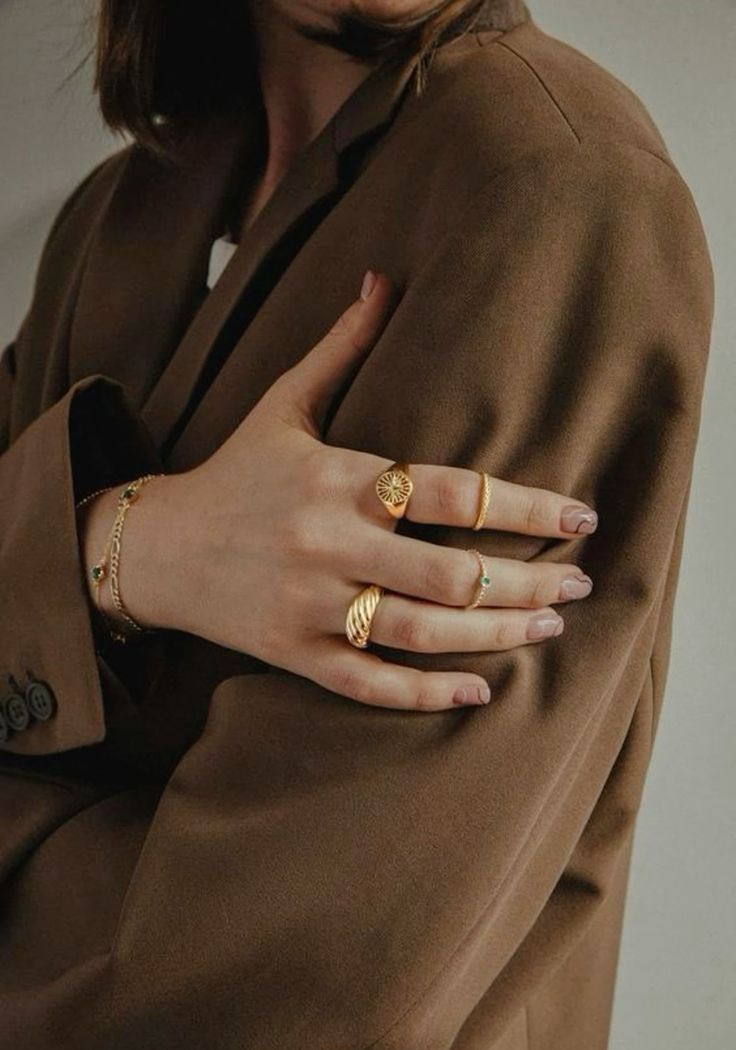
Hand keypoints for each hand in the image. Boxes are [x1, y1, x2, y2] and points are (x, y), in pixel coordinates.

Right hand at [109, 271, 597, 710]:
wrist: (157, 547)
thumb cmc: (235, 472)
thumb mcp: (283, 403)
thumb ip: (341, 346)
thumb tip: (383, 277)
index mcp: (338, 478)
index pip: (451, 492)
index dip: (526, 505)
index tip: (579, 516)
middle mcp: (327, 543)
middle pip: (451, 573)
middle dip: (529, 580)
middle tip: (579, 582)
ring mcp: (309, 605)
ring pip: (422, 633)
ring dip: (498, 634)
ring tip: (550, 625)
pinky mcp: (293, 653)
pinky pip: (370, 685)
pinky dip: (427, 695)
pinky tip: (480, 690)